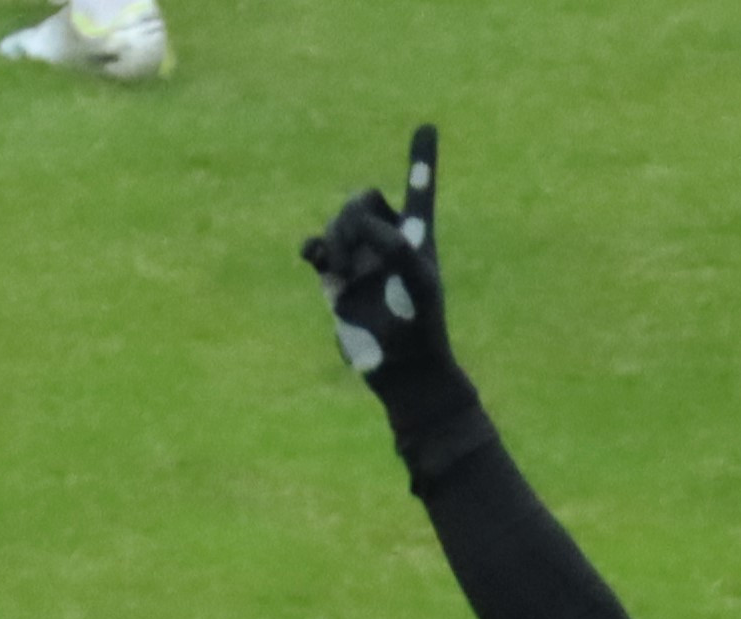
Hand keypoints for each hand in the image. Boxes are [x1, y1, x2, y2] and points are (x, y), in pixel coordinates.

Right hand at [301, 124, 451, 390]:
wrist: (402, 369)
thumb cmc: (419, 327)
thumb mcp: (415, 280)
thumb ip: (393, 242)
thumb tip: (356, 224)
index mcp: (416, 237)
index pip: (419, 191)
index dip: (421, 160)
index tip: (428, 127)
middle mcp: (388, 242)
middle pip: (362, 201)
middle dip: (352, 219)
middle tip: (352, 252)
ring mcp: (361, 259)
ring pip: (337, 223)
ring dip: (335, 240)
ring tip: (340, 274)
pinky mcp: (338, 278)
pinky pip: (317, 247)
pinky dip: (313, 248)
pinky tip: (312, 259)